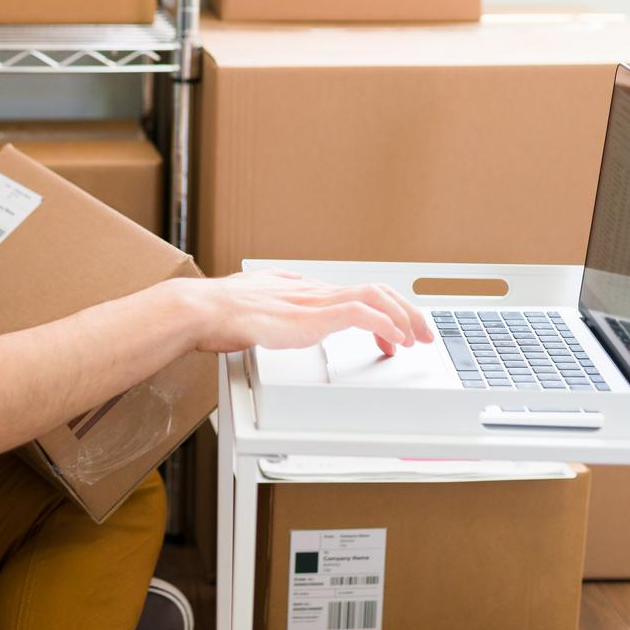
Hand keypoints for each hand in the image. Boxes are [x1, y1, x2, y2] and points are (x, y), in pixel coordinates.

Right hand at [185, 267, 434, 355]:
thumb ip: (272, 311)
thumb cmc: (220, 314)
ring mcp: (315, 300)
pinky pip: (362, 314)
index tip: (394, 331)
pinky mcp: (314, 316)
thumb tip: (275, 318)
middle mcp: (314, 290)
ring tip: (417, 339)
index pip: (355, 292)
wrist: (206, 310)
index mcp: (302, 289)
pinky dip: (384, 325)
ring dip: (403, 318)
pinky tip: (394, 340)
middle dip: (405, 311)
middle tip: (423, 333)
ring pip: (376, 297)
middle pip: (375, 289)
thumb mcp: (255, 308)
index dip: (382, 309)